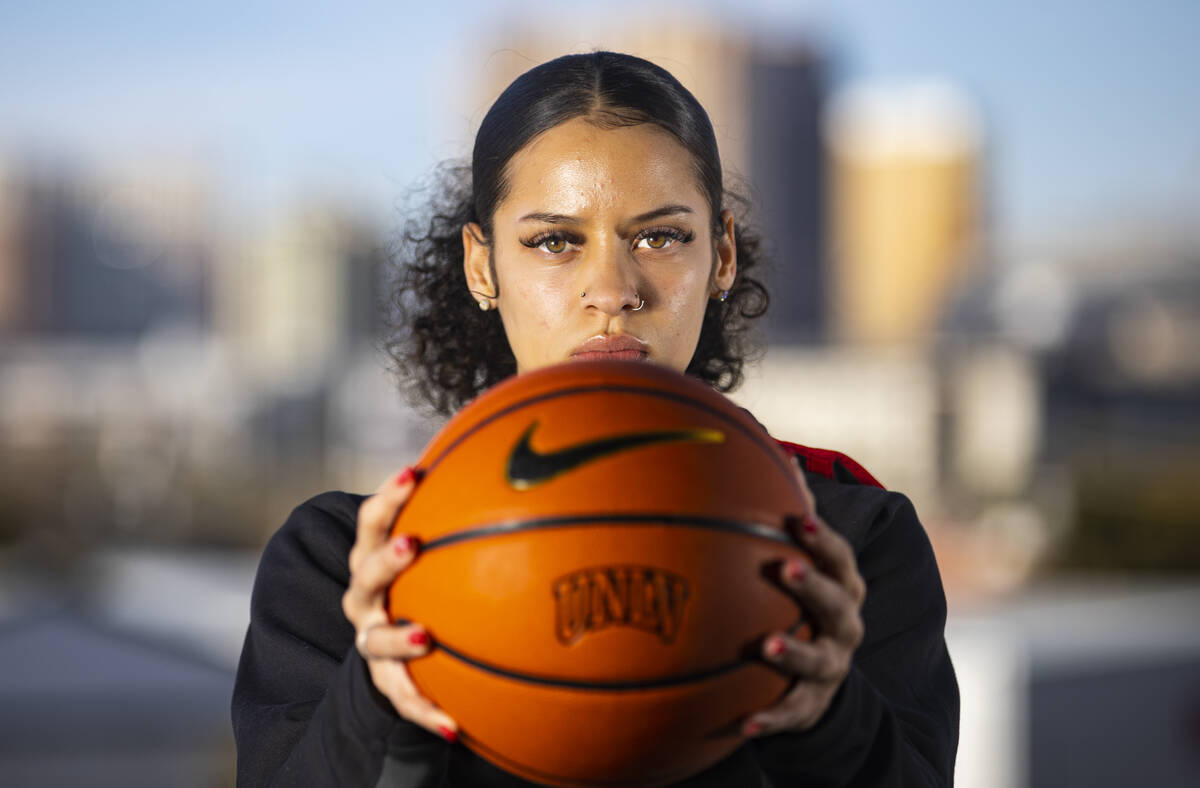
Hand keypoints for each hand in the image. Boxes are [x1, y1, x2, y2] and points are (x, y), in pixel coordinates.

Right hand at [342, 466, 457, 742]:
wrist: (387, 642)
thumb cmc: (419, 580)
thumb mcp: (429, 549)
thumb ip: (458, 514)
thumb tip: (517, 461)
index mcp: (372, 558)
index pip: (372, 521)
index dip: (389, 495)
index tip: (414, 472)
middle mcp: (364, 597)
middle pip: (365, 575)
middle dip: (387, 559)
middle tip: (412, 545)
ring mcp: (370, 639)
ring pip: (375, 639)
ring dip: (397, 638)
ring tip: (424, 637)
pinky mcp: (385, 680)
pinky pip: (404, 699)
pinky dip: (427, 712)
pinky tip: (456, 727)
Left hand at [742, 462, 866, 736]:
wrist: (823, 676)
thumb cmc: (804, 601)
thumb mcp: (802, 561)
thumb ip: (783, 515)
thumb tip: (763, 448)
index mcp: (842, 585)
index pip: (839, 557)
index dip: (821, 538)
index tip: (796, 519)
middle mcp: (845, 623)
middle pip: (838, 604)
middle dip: (814, 586)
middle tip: (785, 569)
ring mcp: (832, 665)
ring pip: (820, 660)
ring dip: (795, 652)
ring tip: (768, 646)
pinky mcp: (812, 704)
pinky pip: (792, 714)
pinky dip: (770, 720)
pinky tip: (743, 725)